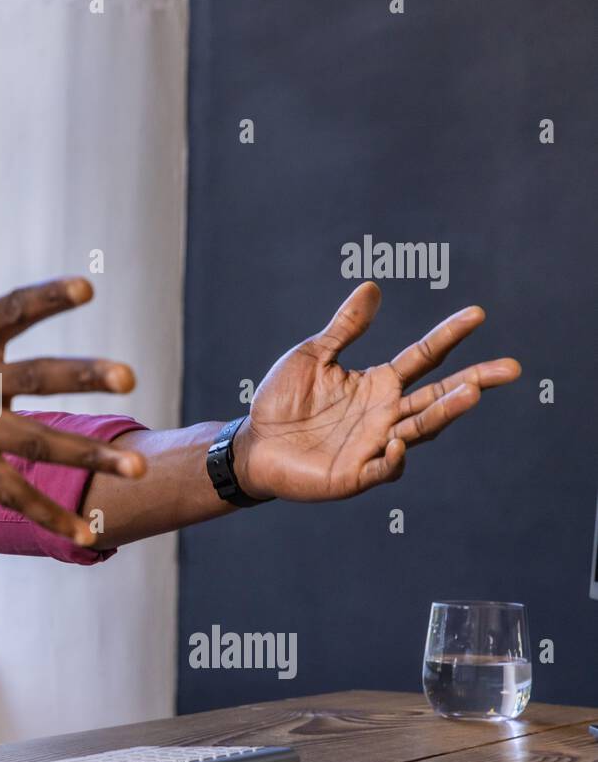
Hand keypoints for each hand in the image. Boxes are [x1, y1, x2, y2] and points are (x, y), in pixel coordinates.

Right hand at [0, 165, 146, 544]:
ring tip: (135, 468)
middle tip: (129, 377)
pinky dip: (48, 516)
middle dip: (78, 378)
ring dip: (84, 456)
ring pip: (30, 444)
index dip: (44, 299)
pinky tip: (89, 535)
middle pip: (27, 380)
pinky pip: (9, 494)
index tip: (86, 290)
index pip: (5, 312)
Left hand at [234, 281, 520, 501]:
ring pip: (419, 429)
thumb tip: (373, 287)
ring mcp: (374, 445)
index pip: (424, 357)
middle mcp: (385, 414)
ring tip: (471, 393)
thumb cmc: (282, 401)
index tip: (478, 314)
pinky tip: (398, 440)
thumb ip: (345, 327)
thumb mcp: (312, 356)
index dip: (450, 336)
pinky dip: (394, 457)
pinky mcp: (354, 475)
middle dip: (473, 382)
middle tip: (509, 368)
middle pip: (437, 396)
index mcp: (378, 384)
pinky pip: (382, 468)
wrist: (252, 445)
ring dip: (445, 413)